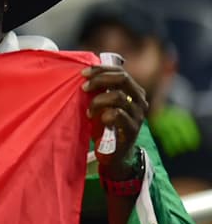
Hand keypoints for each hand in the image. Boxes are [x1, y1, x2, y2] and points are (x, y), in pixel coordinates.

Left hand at [82, 64, 148, 179]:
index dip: (102, 69)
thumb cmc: (107, 126)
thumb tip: (82, 75)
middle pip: (123, 79)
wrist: (116, 154)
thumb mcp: (103, 104)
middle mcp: (139, 100)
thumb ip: (100, 91)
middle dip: (100, 79)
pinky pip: (118, 115)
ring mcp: (138, 114)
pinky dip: (104, 115)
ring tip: (89, 111)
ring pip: (118, 96)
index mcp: (133, 91)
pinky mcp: (132, 129)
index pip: (120, 71)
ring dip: (98, 101)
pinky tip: (98, 120)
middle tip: (84, 87)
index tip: (83, 73)